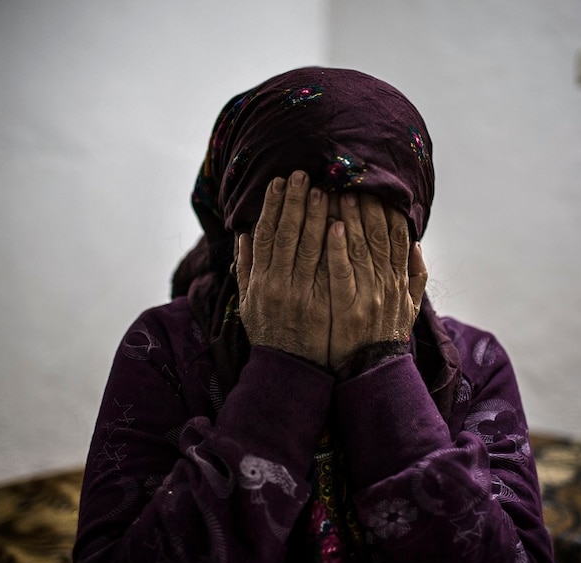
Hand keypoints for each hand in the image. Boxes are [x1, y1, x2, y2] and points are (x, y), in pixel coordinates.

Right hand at [236, 171, 331, 365]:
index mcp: (258, 281)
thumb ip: (245, 268)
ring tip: (322, 190)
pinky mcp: (320, 305)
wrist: (288, 370)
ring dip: (313, 216)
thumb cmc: (269, 334)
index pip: (263, 235)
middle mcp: (276, 284)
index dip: (270, 206)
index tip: (277, 183)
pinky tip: (338, 224)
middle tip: (301, 174)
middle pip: (285, 234)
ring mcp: (299, 295)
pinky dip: (331, 246)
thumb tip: (242, 235)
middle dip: (293, 202)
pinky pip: (326, 270)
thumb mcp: (247, 302)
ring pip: (306, 247)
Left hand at [326, 193, 427, 369]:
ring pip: (361, 248)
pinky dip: (338, 249)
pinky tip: (331, 227)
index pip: (398, 236)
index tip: (378, 186)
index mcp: (400, 281)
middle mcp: (388, 284)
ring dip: (351, 218)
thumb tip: (418, 243)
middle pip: (380, 235)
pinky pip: (342, 273)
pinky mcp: (349, 307)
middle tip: (353, 178)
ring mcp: (369, 295)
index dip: (390, 209)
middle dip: (367, 204)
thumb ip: (416, 276)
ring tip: (338, 192)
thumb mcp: (410, 307)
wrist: (373, 373)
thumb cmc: (386, 336)